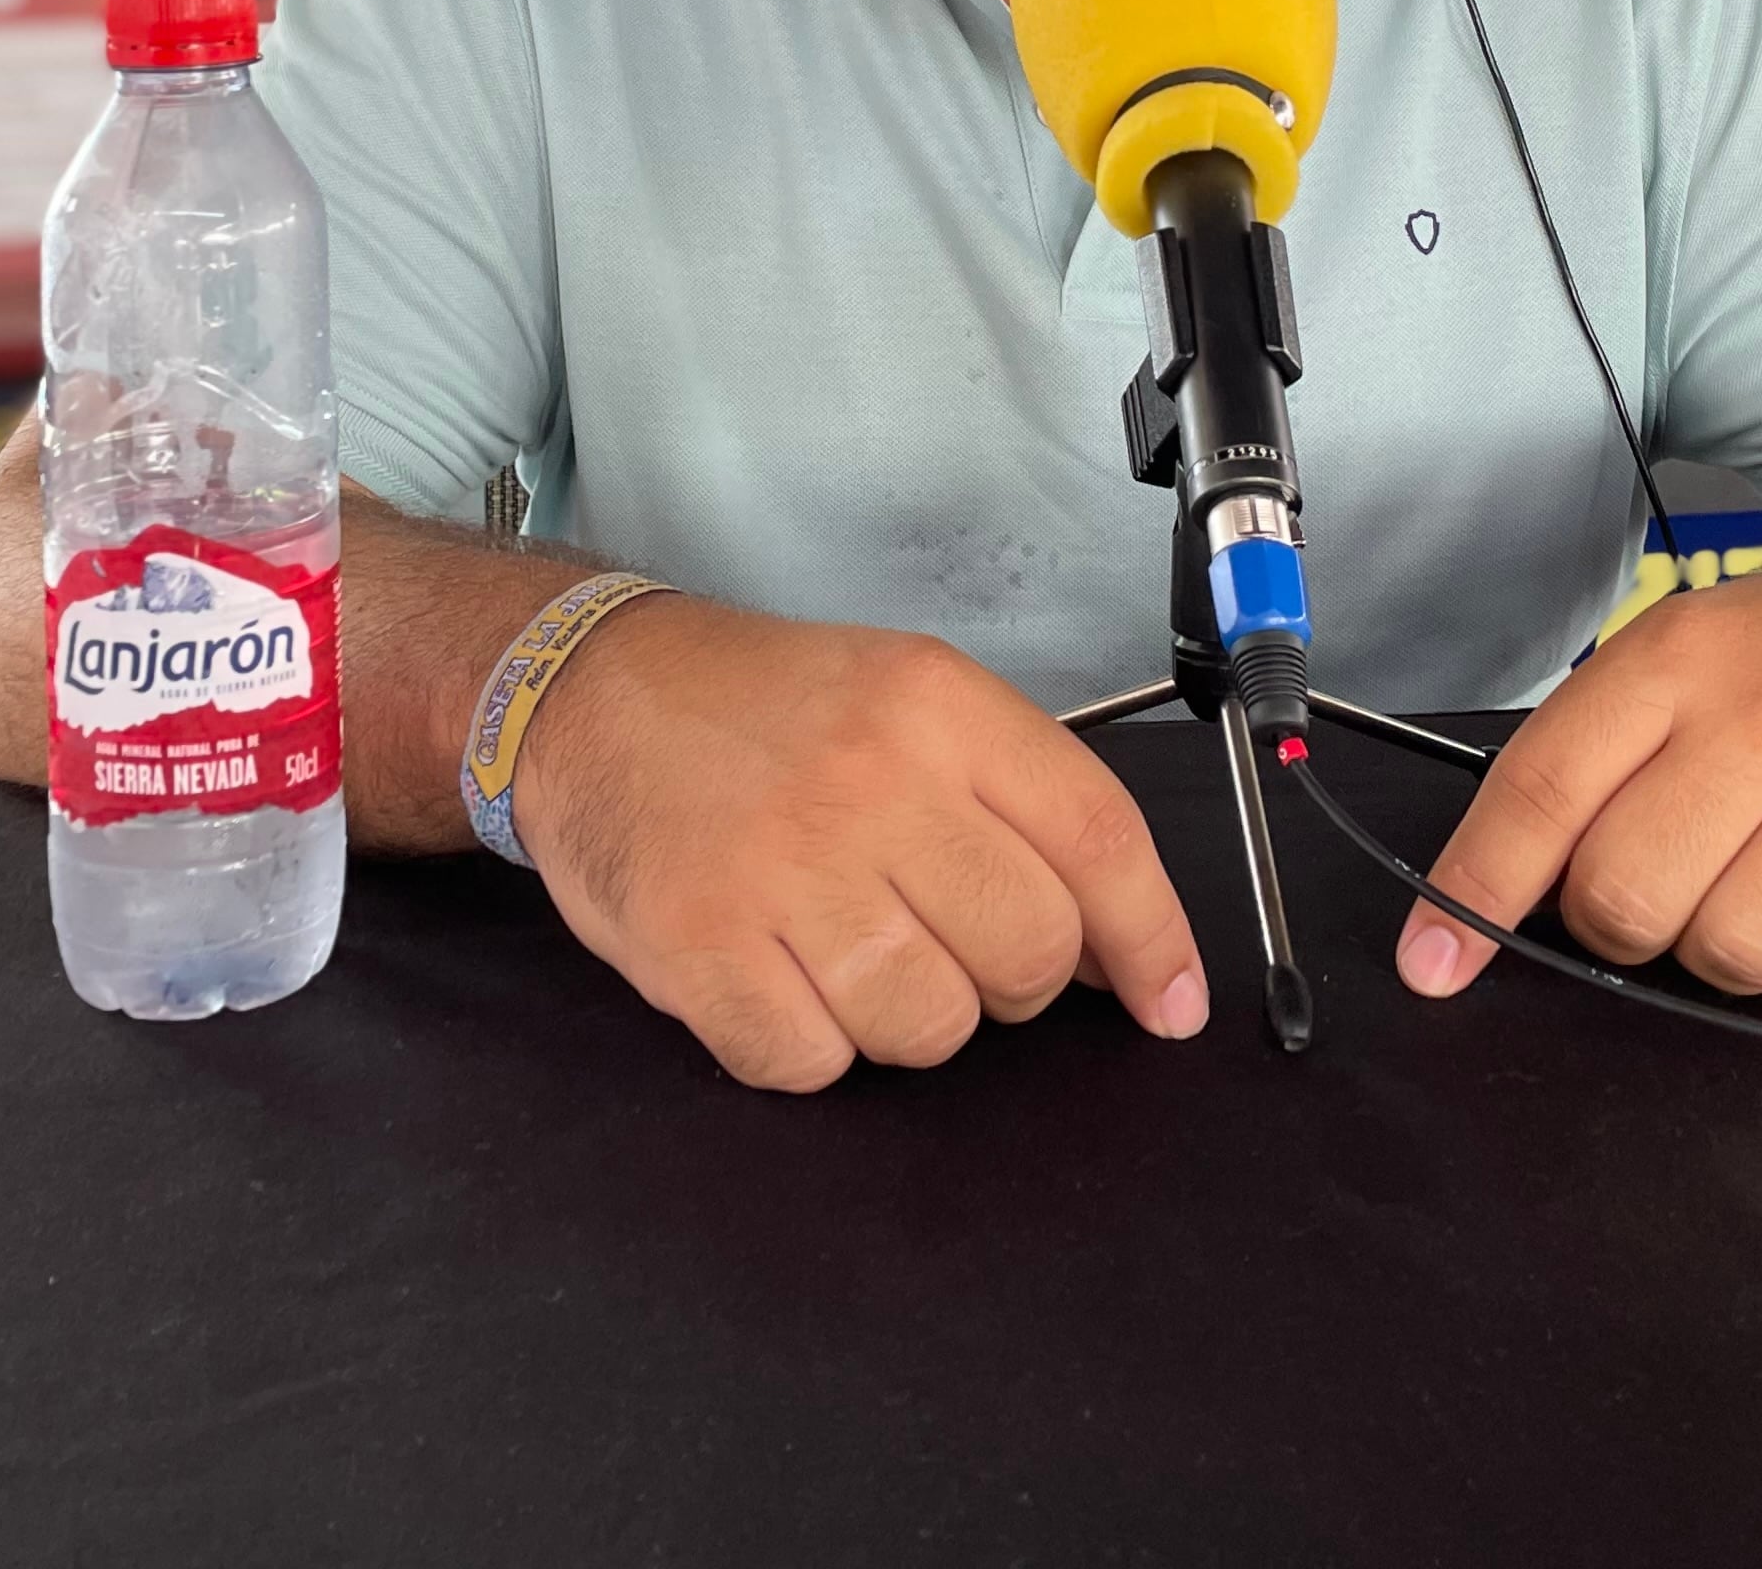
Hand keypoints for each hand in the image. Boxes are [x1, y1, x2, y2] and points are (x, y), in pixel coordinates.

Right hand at [514, 601, 1209, 1090]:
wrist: (589, 696)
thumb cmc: (766, 711)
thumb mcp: (907, 700)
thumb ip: (1018, 804)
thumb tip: (1124, 952)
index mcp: (934, 706)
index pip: (1095, 838)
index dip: (1153, 938)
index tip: (1172, 1006)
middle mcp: (867, 781)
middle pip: (1027, 951)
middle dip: (1013, 981)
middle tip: (952, 945)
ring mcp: (779, 870)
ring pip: (930, 1025)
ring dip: (907, 1015)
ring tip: (852, 950)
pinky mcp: (698, 949)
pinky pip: (814, 1064)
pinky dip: (810, 1045)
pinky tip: (780, 976)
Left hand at [1399, 533, 1761, 1028]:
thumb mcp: (1684, 649)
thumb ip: (1592, 757)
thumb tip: (1490, 892)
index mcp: (1677, 659)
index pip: (1539, 791)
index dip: (1474, 893)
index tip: (1432, 964)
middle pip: (1626, 901)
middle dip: (1626, 923)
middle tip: (1673, 882)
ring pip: (1736, 957)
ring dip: (1736, 953)